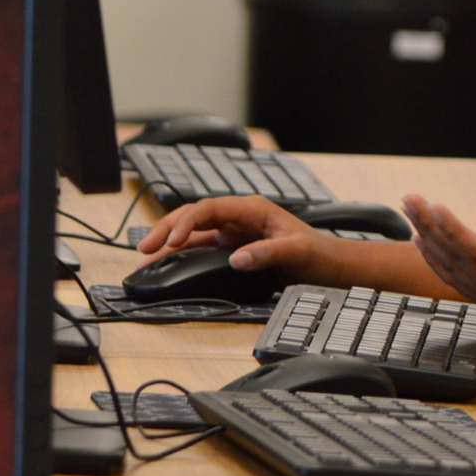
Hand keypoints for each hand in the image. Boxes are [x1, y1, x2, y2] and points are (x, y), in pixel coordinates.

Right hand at [136, 196, 332, 276]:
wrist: (330, 268)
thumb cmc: (318, 254)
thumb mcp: (297, 251)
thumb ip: (268, 253)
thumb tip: (236, 258)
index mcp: (253, 209)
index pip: (210, 208)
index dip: (187, 222)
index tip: (172, 241)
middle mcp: (240, 218)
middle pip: (194, 216)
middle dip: (167, 229)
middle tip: (145, 249)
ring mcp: (235, 234)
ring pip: (193, 233)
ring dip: (169, 244)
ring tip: (145, 259)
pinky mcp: (233, 250)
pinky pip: (201, 249)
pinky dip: (181, 256)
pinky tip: (165, 265)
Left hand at [404, 185, 475, 327]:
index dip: (454, 230)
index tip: (435, 207)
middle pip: (456, 257)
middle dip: (430, 226)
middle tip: (410, 199)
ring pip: (449, 268)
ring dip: (427, 237)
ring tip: (410, 209)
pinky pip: (454, 279)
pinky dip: (434, 258)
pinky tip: (422, 239)